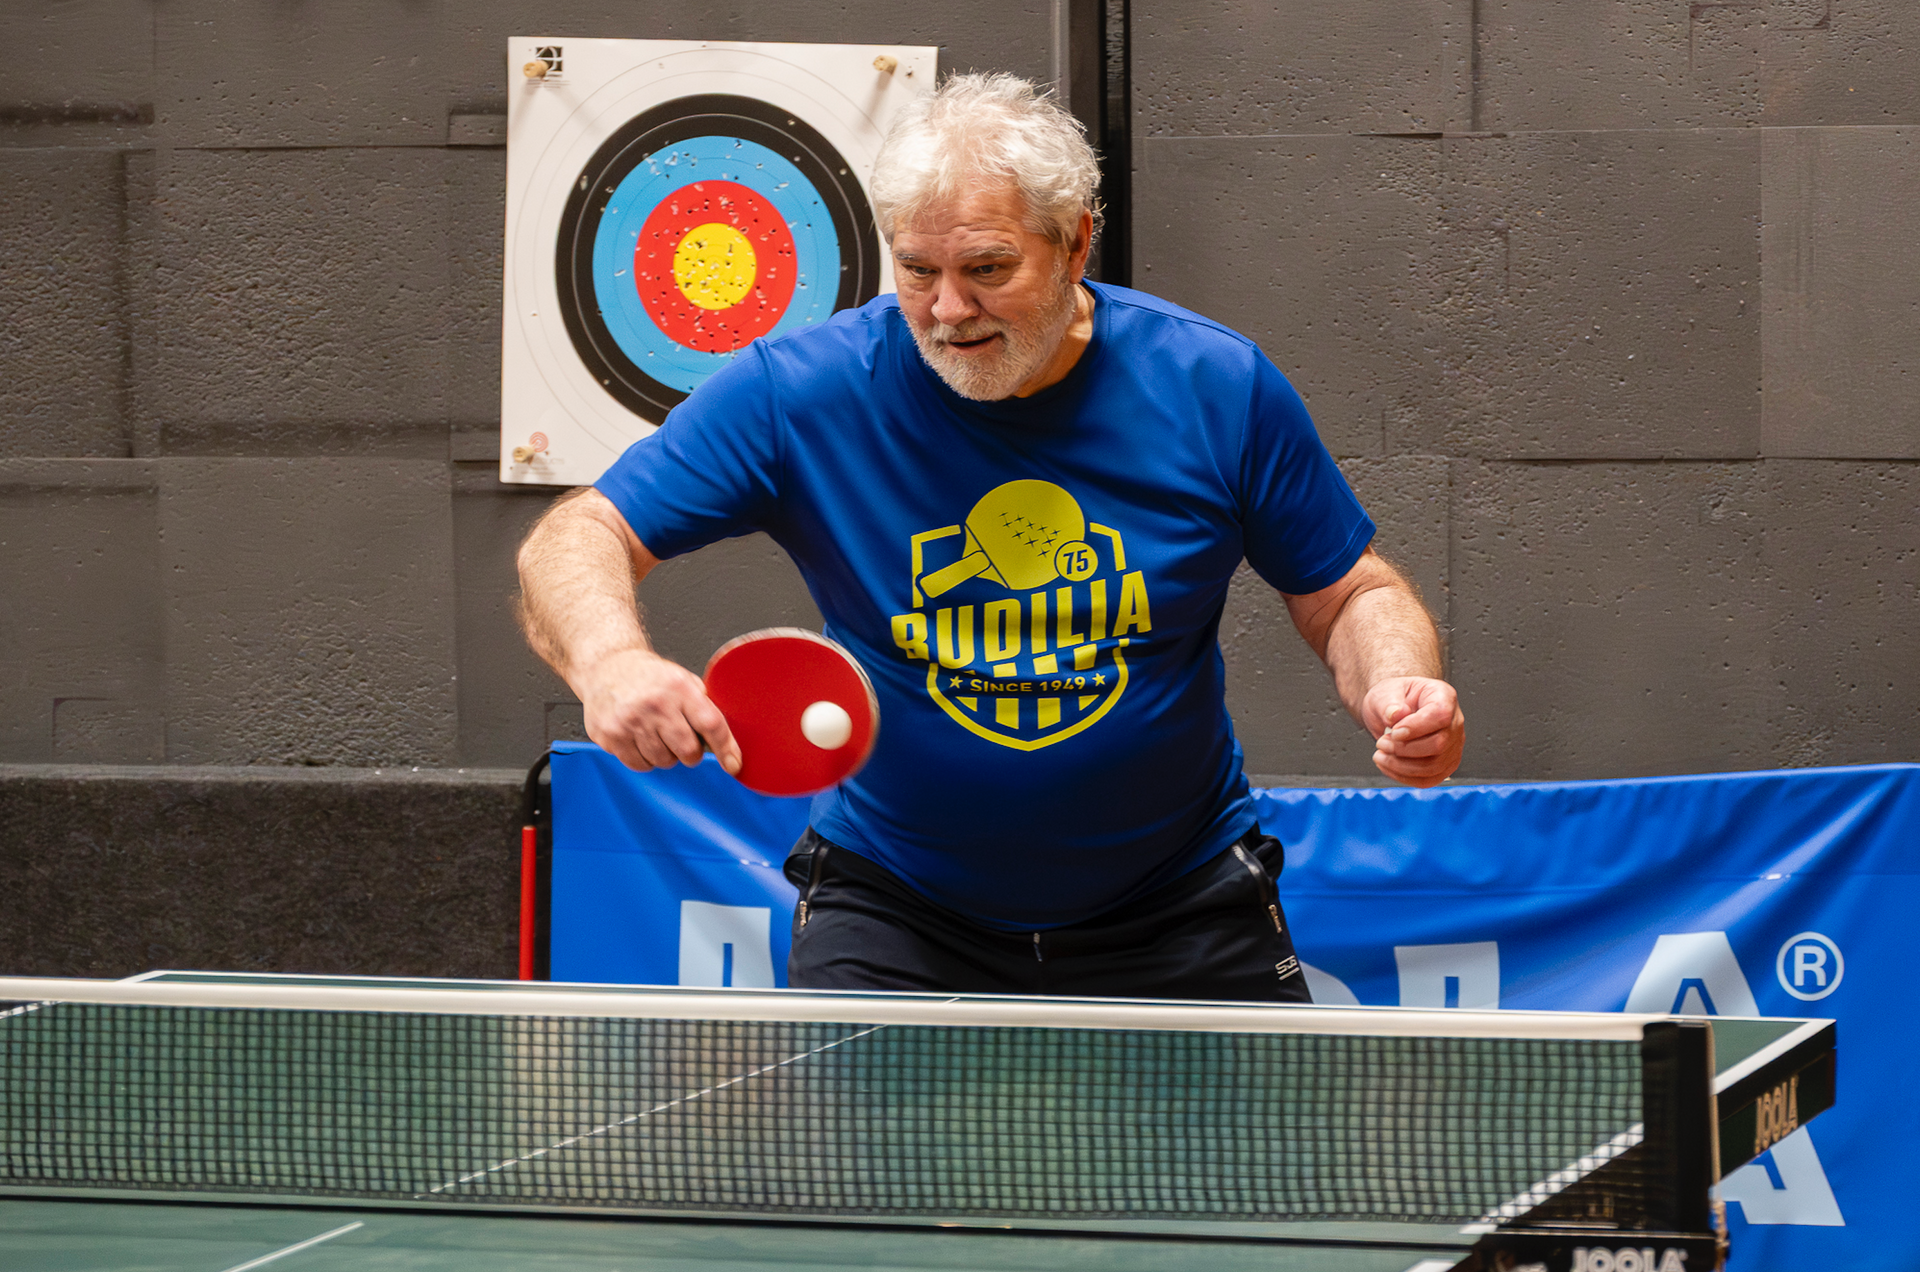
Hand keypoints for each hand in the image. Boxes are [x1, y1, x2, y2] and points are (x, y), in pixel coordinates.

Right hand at [575, 648, 740, 775]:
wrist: (607, 666)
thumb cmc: (649, 677)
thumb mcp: (682, 680)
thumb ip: (703, 706)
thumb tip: (728, 743)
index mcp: (678, 688)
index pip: (711, 724)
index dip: (726, 748)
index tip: (733, 764)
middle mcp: (655, 704)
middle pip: (688, 751)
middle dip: (690, 752)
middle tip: (681, 738)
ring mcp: (630, 721)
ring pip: (664, 762)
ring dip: (666, 754)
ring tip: (655, 732)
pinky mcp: (611, 736)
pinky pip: (640, 765)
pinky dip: (645, 759)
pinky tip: (639, 738)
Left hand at [1363, 676, 1464, 787]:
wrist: (1393, 712)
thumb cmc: (1394, 699)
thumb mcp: (1386, 692)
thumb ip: (1389, 702)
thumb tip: (1396, 714)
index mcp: (1443, 697)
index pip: (1440, 715)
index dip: (1416, 727)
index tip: (1394, 732)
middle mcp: (1454, 722)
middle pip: (1439, 745)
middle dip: (1404, 749)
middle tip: (1382, 743)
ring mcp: (1452, 746)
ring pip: (1434, 766)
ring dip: (1401, 766)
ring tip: (1381, 755)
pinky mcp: (1444, 765)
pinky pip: (1429, 779)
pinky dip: (1404, 777)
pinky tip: (1388, 766)